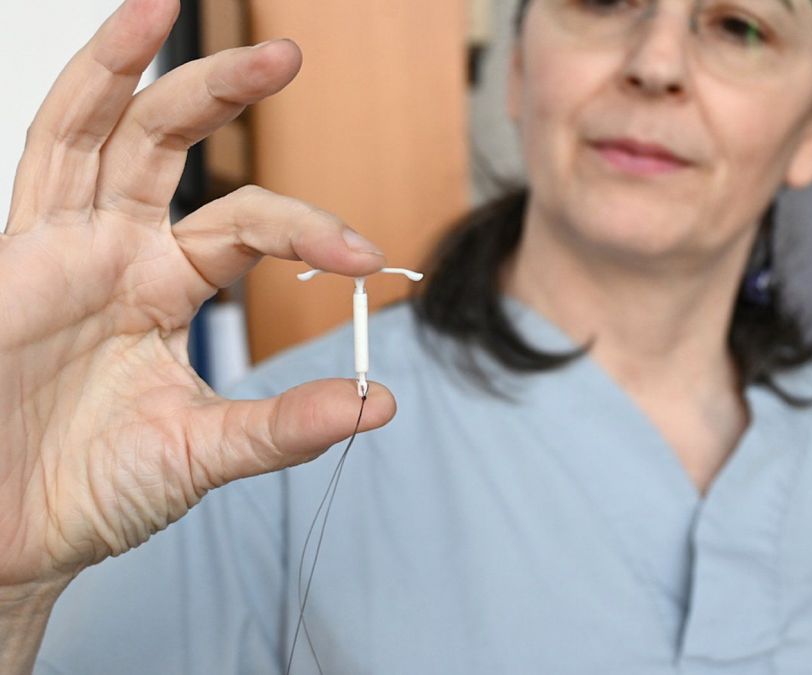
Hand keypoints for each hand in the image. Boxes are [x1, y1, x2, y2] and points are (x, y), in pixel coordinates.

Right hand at [0, 0, 395, 592]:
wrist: (11, 536)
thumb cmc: (94, 492)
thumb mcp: (204, 454)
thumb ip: (285, 427)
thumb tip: (378, 402)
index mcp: (162, 289)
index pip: (247, 227)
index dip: (307, 229)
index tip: (366, 255)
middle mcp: (116, 253)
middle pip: (171, 147)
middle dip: (224, 94)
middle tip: (288, 55)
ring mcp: (63, 246)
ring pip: (102, 131)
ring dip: (140, 65)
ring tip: (173, 1)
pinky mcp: (17, 253)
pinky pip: (50, 152)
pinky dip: (88, 91)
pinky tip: (127, 36)